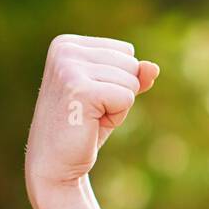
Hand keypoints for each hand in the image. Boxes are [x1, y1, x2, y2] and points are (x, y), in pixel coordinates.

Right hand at [24, 34, 159, 208]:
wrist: (55, 165)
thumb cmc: (84, 127)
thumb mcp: (113, 95)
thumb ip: (134, 76)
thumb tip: (153, 67)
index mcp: (67, 44)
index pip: (125, 51)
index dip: (118, 81)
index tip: (90, 99)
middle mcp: (65, 50)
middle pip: (130, 63)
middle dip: (120, 93)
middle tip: (90, 112)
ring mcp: (69, 68)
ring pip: (131, 81)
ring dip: (117, 106)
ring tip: (89, 118)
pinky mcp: (79, 89)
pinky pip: (127, 97)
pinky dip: (116, 116)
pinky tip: (90, 124)